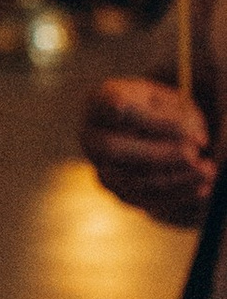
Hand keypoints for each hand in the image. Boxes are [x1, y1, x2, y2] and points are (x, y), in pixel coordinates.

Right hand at [81, 74, 213, 226]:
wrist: (135, 128)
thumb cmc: (155, 108)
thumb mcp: (170, 100)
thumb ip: (183, 115)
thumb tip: (198, 141)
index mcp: (100, 100)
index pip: (116, 107)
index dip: (152, 120)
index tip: (191, 132)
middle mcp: (91, 134)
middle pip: (113, 148)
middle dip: (158, 154)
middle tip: (195, 155)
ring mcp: (98, 164)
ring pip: (130, 179)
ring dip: (173, 178)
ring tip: (208, 172)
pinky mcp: (113, 188)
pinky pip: (141, 198)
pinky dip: (174, 195)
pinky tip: (202, 189)